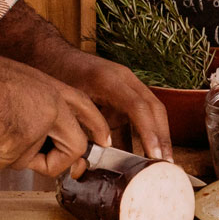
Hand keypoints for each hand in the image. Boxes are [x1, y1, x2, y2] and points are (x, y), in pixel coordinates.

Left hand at [0, 1, 172, 160]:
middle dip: (163, 137)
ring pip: (152, 112)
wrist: (51, 55)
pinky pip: (141, 115)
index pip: (138, 107)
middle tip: (167, 164)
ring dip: (159, 137)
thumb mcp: (65, 101)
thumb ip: (79, 127)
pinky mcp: (125, 94)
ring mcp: (128, 85)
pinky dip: (146, 134)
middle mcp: (125, 80)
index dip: (148, 132)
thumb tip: (87, 163)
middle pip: (154, 109)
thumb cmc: (55, 76)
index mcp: (110, 79)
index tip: (155, 156)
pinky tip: (147, 155)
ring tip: (163, 163)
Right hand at [0, 29, 109, 177]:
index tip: (105, 142)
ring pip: (29, 162)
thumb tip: (31, 146)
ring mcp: (40, 126)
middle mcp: (54, 107)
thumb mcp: (18, 87)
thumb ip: (33, 110)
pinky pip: (1, 165)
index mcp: (53, 89)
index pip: (85, 109)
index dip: (96, 128)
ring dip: (1, 154)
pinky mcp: (19, 143)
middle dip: (57, 165)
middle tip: (35, 165)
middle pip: (76, 148)